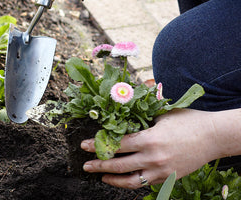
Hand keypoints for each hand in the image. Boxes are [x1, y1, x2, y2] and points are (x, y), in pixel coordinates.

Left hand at [81, 109, 219, 188]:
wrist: (212, 136)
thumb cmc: (186, 121)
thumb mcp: (161, 114)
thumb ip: (141, 117)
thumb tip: (122, 114)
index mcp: (149, 138)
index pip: (117, 144)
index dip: (98, 145)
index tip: (84, 145)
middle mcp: (152, 157)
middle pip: (119, 164)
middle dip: (98, 163)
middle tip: (85, 164)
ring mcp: (160, 170)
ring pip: (130, 179)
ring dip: (111, 178)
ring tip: (99, 175)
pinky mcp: (167, 177)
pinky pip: (144, 183)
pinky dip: (129, 183)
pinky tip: (120, 180)